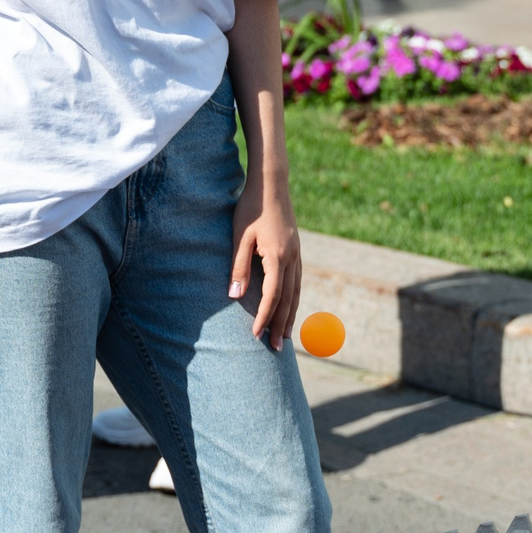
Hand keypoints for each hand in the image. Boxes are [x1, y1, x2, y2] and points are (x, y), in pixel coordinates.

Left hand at [230, 184, 302, 350]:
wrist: (271, 184)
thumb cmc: (250, 208)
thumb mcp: (239, 237)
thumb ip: (238, 267)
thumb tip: (234, 295)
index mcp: (277, 256)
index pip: (272, 296)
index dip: (263, 317)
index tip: (255, 334)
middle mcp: (292, 259)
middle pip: (288, 300)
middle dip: (280, 325)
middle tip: (275, 348)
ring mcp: (297, 255)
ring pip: (296, 293)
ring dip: (290, 316)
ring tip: (285, 336)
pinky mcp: (297, 251)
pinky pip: (297, 282)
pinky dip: (294, 300)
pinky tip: (289, 308)